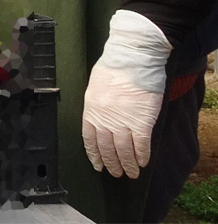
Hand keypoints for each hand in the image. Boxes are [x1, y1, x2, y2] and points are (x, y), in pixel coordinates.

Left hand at [82, 9, 171, 178]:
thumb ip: (97, 104)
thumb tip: (101, 118)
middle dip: (111, 163)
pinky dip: (142, 155)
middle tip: (116, 173)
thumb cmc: (114, 67)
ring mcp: (123, 121)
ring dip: (127, 164)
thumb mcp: (95, 86)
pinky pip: (141, 144)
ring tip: (131, 173)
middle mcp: (104, 118)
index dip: (94, 154)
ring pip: (123, 150)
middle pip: (106, 147)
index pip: (89, 138)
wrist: (133, 59)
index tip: (98, 164)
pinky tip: (143, 162)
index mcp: (91, 109)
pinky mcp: (142, 121)